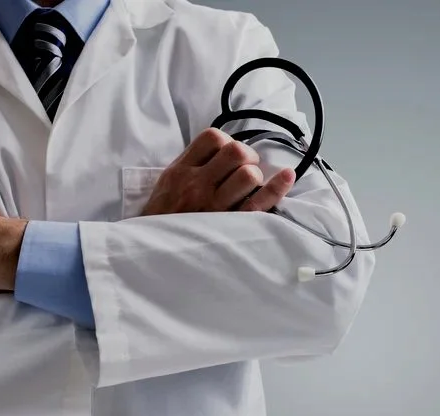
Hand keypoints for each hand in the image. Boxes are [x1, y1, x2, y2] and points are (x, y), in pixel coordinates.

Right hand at [140, 128, 295, 215]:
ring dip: (254, 176)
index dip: (227, 142)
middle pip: (235, 152)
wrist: (152, 253)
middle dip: (246, 156)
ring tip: (248, 186)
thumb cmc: (162, 218)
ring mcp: (214, 207)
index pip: (212, 138)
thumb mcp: (166, 184)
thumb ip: (191, 165)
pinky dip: (277, 187)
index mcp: (180, 171)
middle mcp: (197, 185)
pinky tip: (287, 176)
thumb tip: (223, 149)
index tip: (226, 156)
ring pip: (248, 175)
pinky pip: (258, 203)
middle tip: (244, 169)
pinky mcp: (229, 226)